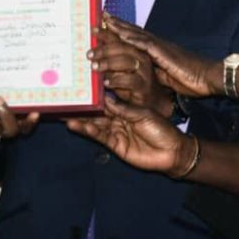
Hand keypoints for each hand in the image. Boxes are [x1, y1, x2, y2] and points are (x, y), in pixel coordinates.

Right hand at [66, 97, 196, 177]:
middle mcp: (118, 119)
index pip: (107, 100)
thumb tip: (104, 98)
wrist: (172, 151)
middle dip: (82, 108)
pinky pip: (99, 136)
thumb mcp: (142, 114)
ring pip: (95, 124)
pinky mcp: (115, 145)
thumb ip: (123, 109)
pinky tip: (77, 125)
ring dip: (81, 119)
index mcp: (126, 108)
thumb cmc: (161, 129)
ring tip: (66, 114)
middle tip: (66, 101)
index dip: (94, 95)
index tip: (80, 87)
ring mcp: (116, 132)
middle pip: (97, 112)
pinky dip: (88, 131)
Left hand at [88, 24, 172, 115]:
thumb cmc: (131, 83)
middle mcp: (141, 58)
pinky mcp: (143, 86)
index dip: (107, 32)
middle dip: (104, 49)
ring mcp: (144, 71)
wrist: (150, 101)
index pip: (120, 37)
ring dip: (108, 63)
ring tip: (94, 66)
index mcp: (136, 50)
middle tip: (89, 54)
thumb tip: (91, 51)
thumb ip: (109, 59)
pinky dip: (116, 80)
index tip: (93, 30)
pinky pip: (129, 81)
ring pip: (126, 61)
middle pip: (123, 48)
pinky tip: (106, 83)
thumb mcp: (118, 69)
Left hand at [101, 13, 219, 97]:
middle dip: (115, 25)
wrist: (209, 77)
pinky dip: (133, 39)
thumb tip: (143, 74)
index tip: (106, 24)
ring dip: (119, 31)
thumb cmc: (191, 78)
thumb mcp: (167, 77)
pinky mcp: (165, 53)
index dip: (120, 30)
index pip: (135, 37)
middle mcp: (157, 45)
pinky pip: (146, 45)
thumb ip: (155, 72)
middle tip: (99, 17)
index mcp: (157, 50)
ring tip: (104, 25)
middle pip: (132, 32)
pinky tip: (122, 35)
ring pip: (135, 35)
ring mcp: (161, 47)